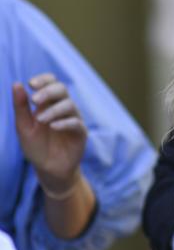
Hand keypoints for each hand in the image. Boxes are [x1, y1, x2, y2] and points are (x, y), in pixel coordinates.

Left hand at [13, 74, 86, 194]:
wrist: (49, 169)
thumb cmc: (36, 147)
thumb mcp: (24, 127)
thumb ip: (21, 107)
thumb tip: (17, 84)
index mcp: (49, 103)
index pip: (51, 82)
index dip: (44, 80)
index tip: (31, 84)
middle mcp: (62, 108)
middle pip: (62, 89)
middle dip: (48, 92)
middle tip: (35, 100)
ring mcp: (73, 119)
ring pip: (69, 104)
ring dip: (54, 110)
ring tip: (41, 120)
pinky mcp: (80, 132)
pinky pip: (76, 123)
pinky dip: (65, 123)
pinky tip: (53, 127)